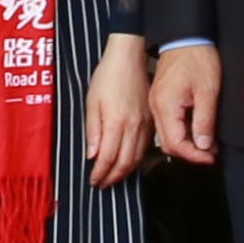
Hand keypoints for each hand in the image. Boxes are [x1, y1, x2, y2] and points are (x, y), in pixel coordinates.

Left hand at [83, 38, 149, 185]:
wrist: (129, 58)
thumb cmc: (108, 76)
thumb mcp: (92, 101)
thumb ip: (92, 130)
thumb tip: (92, 155)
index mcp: (116, 122)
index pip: (108, 157)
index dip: (100, 173)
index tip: (93, 180)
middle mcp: (133, 127)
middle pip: (125, 162)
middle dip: (112, 178)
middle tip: (102, 184)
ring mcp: (145, 125)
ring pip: (137, 158)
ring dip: (125, 172)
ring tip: (113, 178)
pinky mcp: (151, 121)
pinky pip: (145, 148)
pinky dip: (136, 160)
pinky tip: (128, 162)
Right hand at [149, 42, 222, 164]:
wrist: (185, 35)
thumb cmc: (198, 58)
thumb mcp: (208, 91)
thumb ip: (204, 121)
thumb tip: (204, 147)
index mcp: (166, 106)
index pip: (176, 144)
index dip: (194, 156)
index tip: (211, 158)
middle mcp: (156, 107)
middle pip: (168, 144)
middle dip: (190, 153)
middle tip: (211, 154)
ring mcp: (156, 103)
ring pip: (167, 135)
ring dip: (187, 143)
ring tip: (208, 144)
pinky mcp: (160, 99)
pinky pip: (167, 124)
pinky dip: (182, 132)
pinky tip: (198, 129)